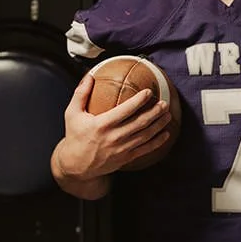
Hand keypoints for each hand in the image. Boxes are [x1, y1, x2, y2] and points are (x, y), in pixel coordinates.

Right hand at [57, 72, 172, 178]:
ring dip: (159, 125)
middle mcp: (114, 137)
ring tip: (168, 115)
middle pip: (140, 123)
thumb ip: (81, 94)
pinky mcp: (126, 158)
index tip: (149, 92)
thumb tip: (89, 75)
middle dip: (155, 112)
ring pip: (145, 136)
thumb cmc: (75, 137)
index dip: (139, 100)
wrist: (76, 166)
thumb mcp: (72, 114)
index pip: (125, 110)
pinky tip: (166, 135)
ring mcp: (121, 149)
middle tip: (164, 103)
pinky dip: (157, 142)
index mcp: (102, 124)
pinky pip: (145, 149)